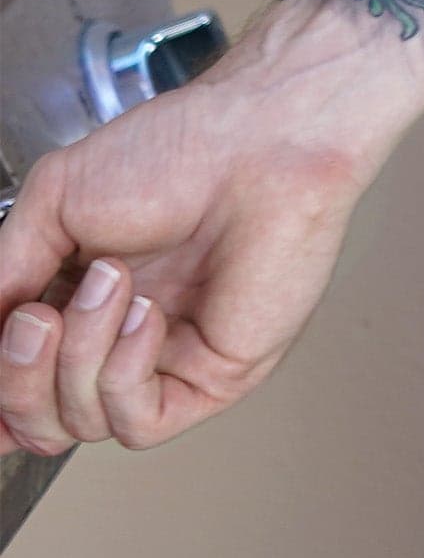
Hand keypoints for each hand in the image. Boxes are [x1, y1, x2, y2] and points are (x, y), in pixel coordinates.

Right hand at [0, 0, 423, 454]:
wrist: (264, 134)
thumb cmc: (183, 148)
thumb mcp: (57, 200)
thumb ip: (4, 272)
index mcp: (83, 300)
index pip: (19, 383)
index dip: (0, 385)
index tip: (0, 341)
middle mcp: (122, 337)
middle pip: (36, 419)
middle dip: (18, 375)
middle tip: (36, 315)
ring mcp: (169, 358)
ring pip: (80, 423)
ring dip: (77, 355)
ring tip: (111, 280)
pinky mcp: (215, 375)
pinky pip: (140, 423)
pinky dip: (123, 375)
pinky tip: (145, 316)